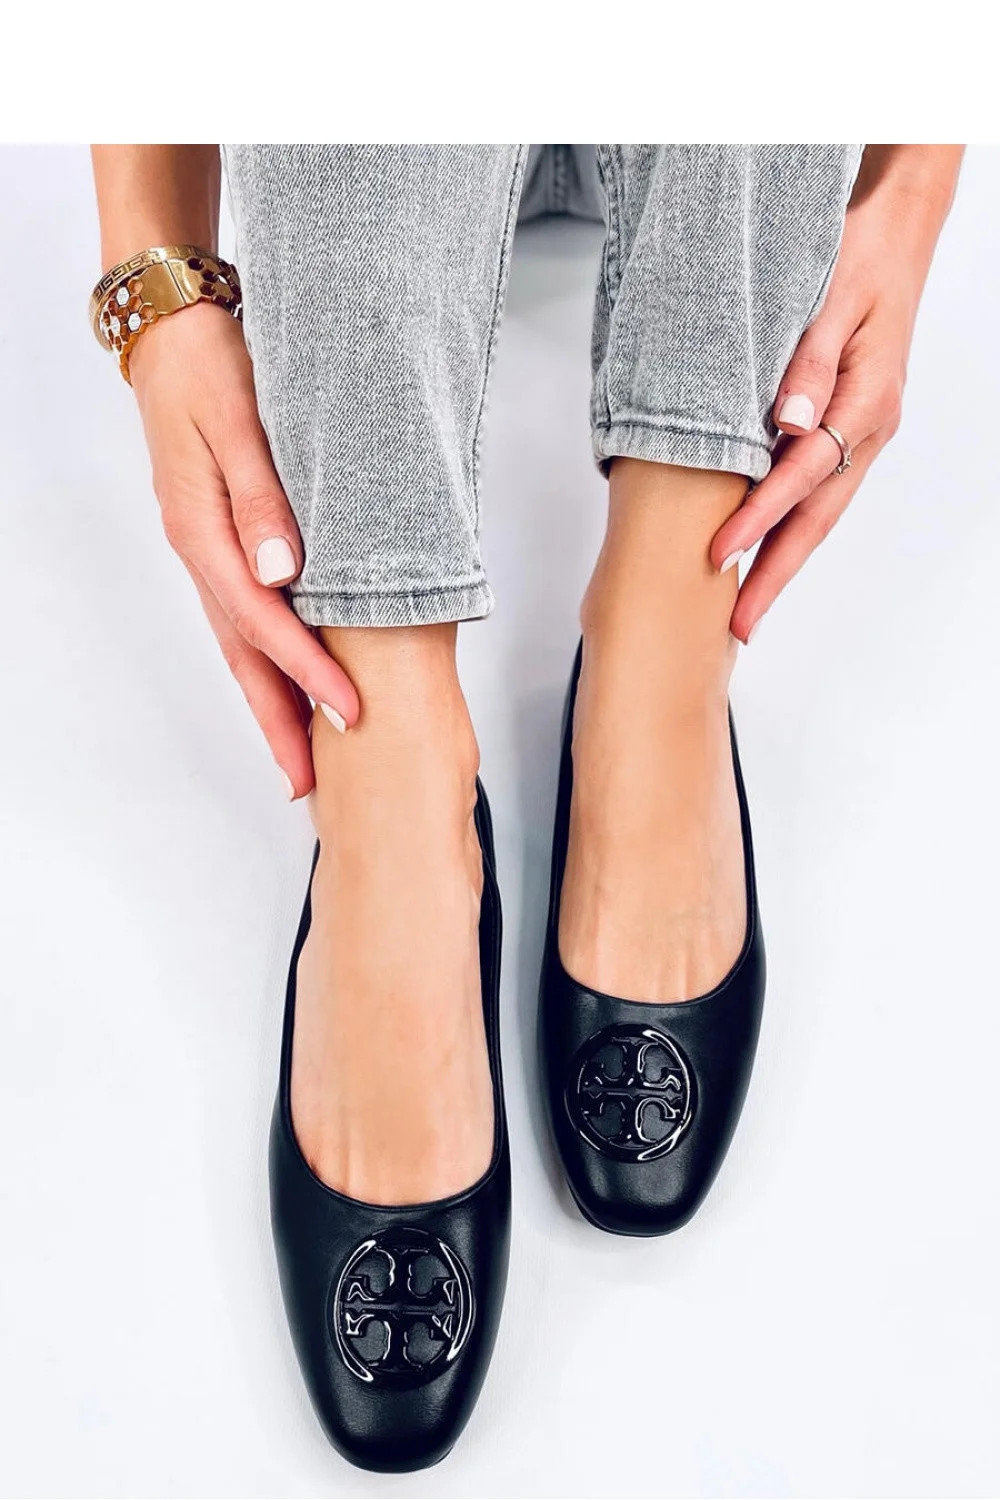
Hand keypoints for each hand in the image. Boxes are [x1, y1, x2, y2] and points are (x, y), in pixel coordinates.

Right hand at [130, 302, 358, 797]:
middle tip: (308, 783)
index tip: (351, 713)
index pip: (264, 622)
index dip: (308, 673)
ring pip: (241, 644)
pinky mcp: (220, 541)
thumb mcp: (239, 421)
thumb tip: (281, 571)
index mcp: (204, 532)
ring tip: (299, 758)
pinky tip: (286, 683)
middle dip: (278, 721)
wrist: (174, 332)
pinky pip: (243, 617)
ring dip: (270, 702)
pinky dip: (266, 660)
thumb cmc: (209, 367)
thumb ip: (261, 497)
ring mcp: (207, 551)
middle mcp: (202, 553)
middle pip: (243, 655)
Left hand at [712, 146, 961, 642]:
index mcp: (868, 400)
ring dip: (782, 561)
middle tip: (738, 626)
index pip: (804, 474)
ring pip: (819, 511)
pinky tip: (761, 550)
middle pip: (818, 518)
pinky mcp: (849, 428)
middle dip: (776, 575)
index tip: (720, 553)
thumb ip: (809, 361)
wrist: (897, 233)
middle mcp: (871, 427)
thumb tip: (786, 422)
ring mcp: (864, 432)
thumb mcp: (831, 295)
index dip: (760, 518)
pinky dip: (789, 525)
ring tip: (744, 608)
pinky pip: (818, 488)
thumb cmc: (861, 254)